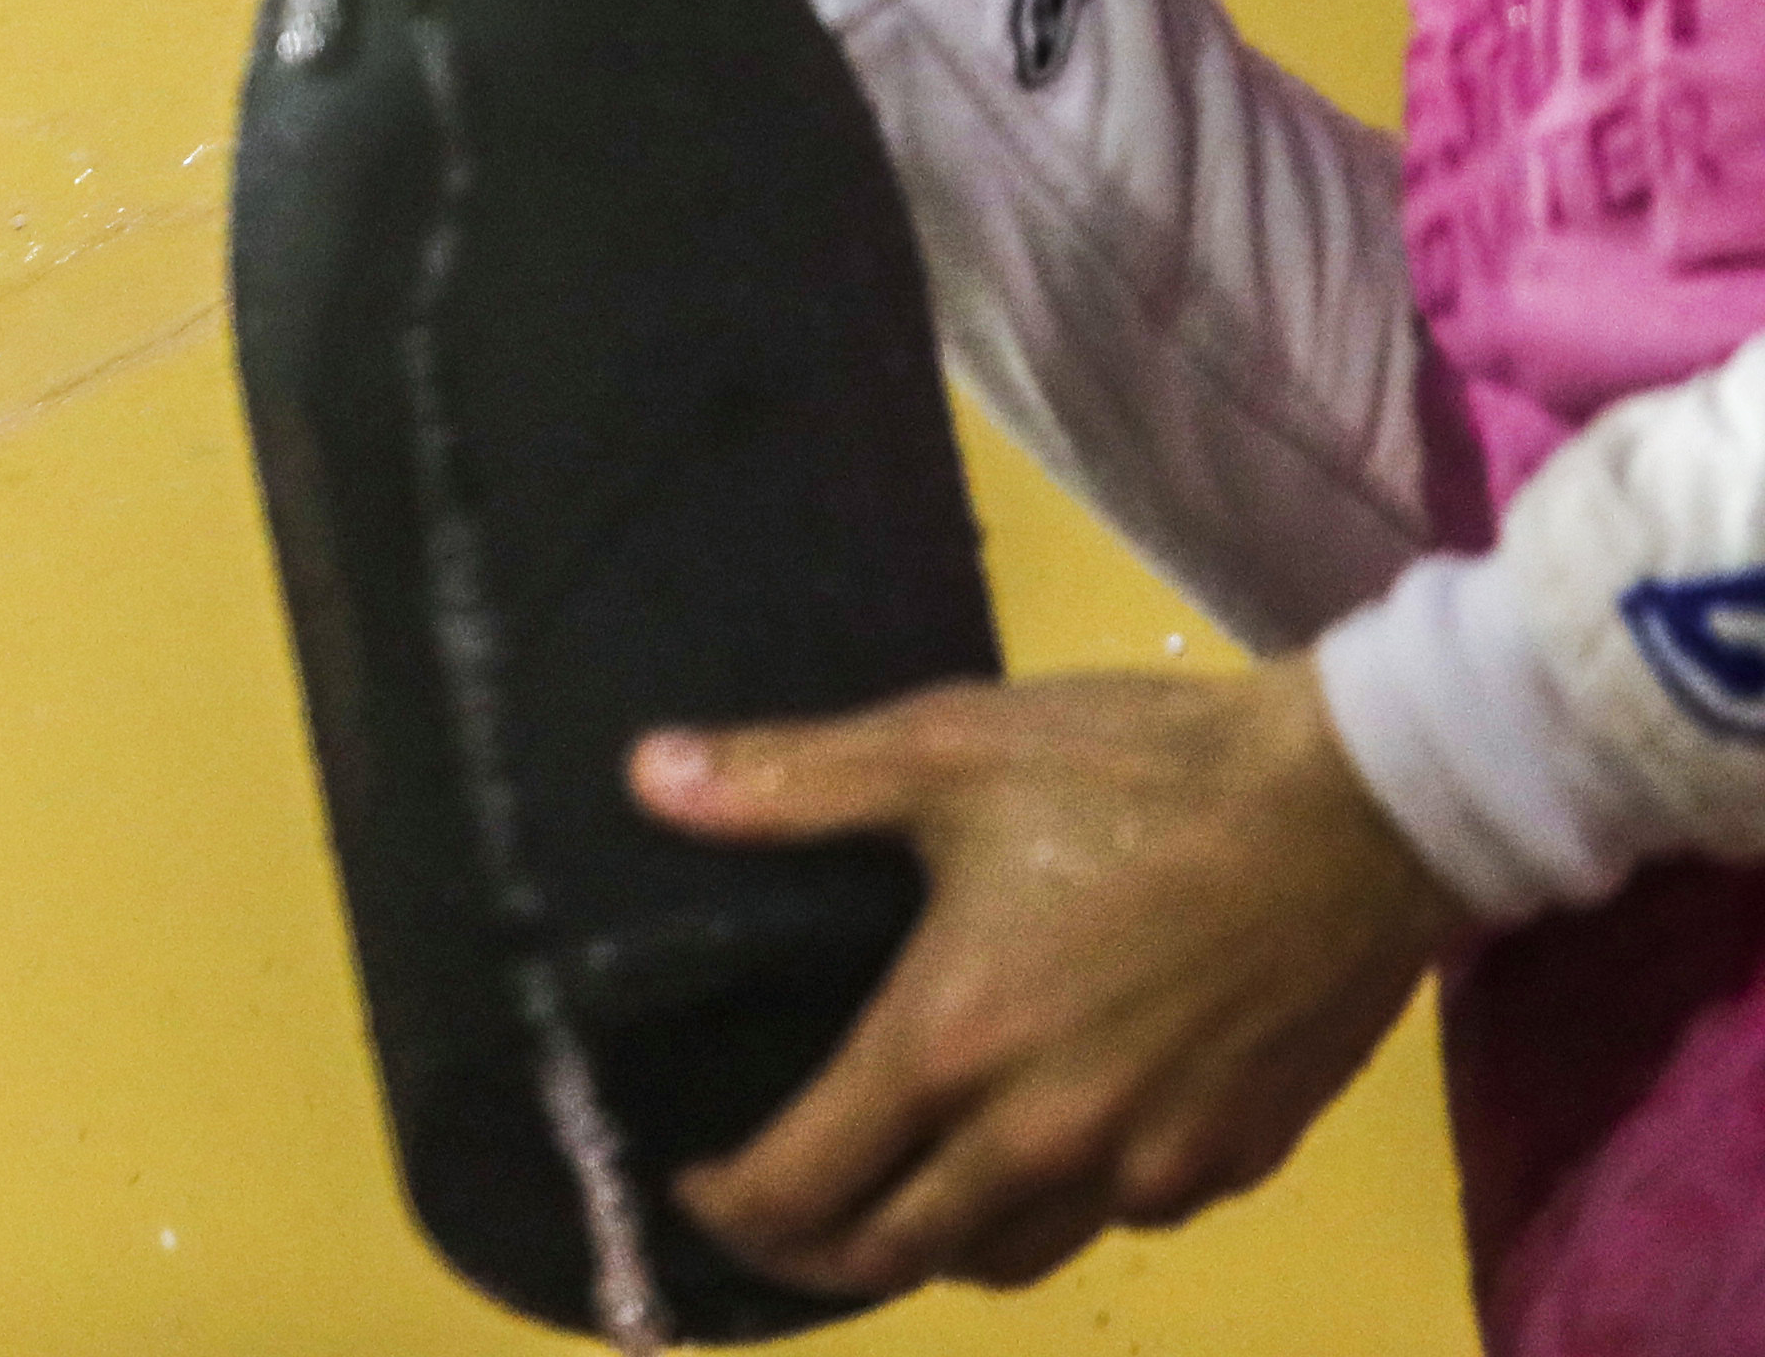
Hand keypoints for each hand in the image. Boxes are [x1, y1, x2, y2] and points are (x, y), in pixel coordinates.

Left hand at [638, 662, 1467, 1296]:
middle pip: (900, 1255)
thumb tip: (646, 777)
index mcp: (949, 1047)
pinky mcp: (1235, 1163)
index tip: (695, 1181)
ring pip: (1012, 1258)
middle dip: (818, 1250)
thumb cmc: (1139, 773)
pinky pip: (1118, 1221)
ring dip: (937, 1244)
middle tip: (776, 1211)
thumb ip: (791, 782)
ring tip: (897, 1195)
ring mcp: (1149, 1168)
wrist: (1364, 812)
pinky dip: (1056, 1210)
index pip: (805, 1188)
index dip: (732, 1206)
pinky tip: (1042, 1153)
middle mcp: (1040, 1139)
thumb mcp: (945, 752)